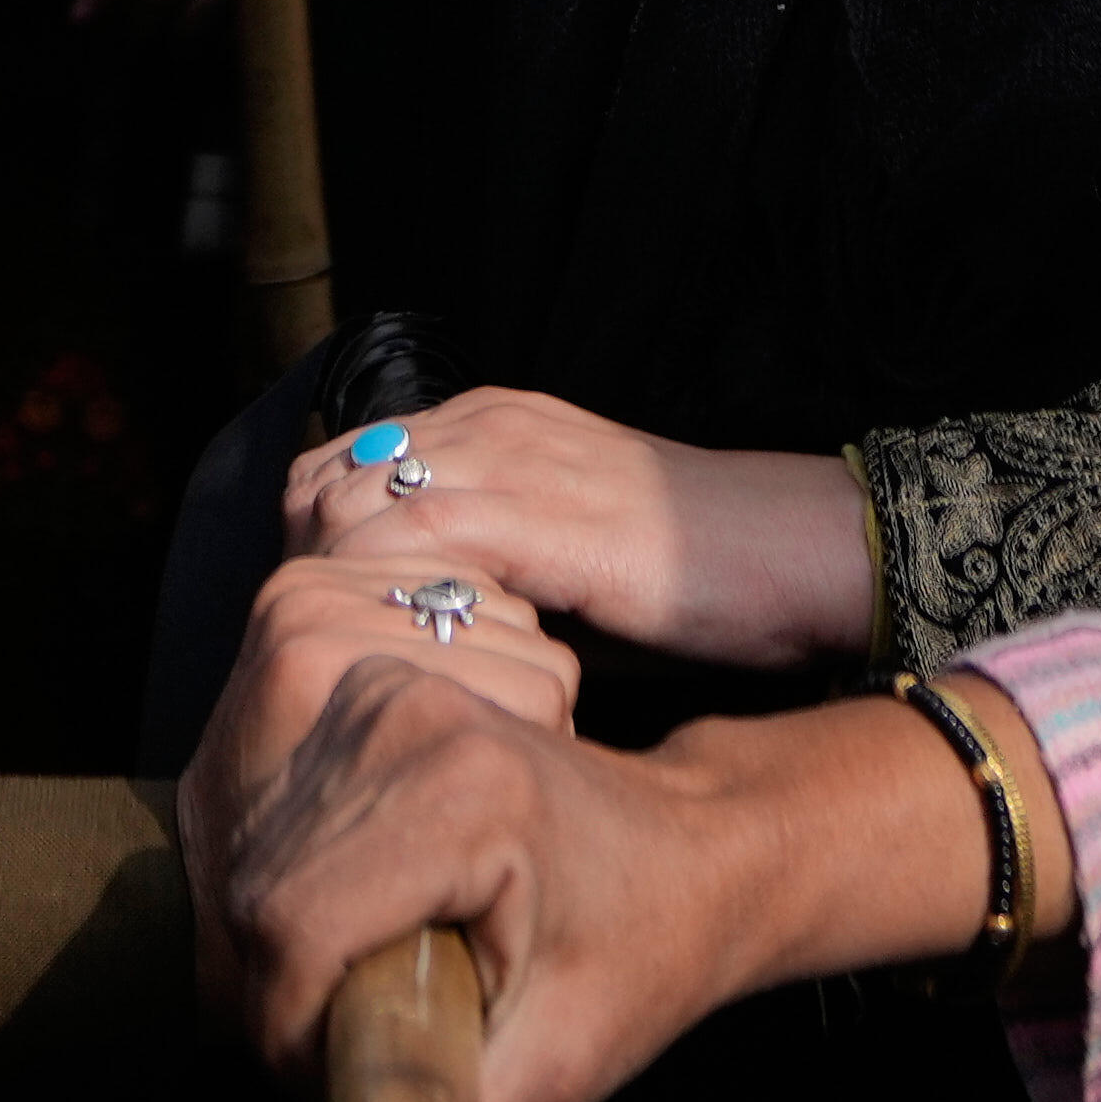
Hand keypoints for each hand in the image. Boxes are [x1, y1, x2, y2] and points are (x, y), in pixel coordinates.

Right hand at [186, 575, 970, 1101]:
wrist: (689, 846)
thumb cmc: (641, 953)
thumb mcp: (554, 1064)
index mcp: (463, 793)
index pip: (289, 926)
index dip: (289, 1032)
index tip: (341, 1078)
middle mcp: (408, 715)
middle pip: (258, 893)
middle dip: (288, 995)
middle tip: (369, 1040)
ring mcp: (381, 690)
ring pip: (252, 857)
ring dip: (293, 944)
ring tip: (382, 981)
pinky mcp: (363, 691)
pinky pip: (273, 819)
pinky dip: (301, 890)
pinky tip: (375, 921)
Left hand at [286, 387, 883, 668]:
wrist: (796, 554)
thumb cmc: (690, 573)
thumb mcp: (559, 548)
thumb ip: (485, 559)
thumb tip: (402, 626)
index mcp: (486, 425)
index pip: (335, 469)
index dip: (307, 552)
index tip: (319, 633)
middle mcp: (487, 427)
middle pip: (324, 485)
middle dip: (304, 576)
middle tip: (327, 663)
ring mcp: (516, 461)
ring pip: (358, 510)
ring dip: (340, 598)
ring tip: (361, 676)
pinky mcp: (550, 513)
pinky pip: (424, 542)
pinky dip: (398, 604)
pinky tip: (415, 667)